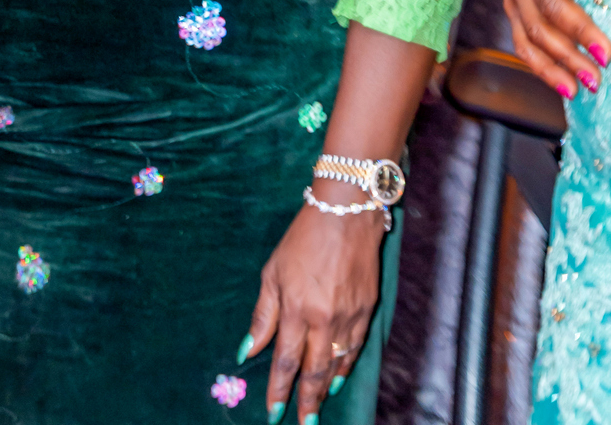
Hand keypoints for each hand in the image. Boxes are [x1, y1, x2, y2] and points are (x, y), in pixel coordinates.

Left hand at [243, 200, 381, 420]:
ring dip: (326, 389)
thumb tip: (247, 350)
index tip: (272, 412)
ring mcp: (349, 317)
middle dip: (306, 400)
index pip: (285, 360)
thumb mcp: (273, 271)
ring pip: (337, 365)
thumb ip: (263, 314)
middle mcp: (324, 319)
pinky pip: (355, 349)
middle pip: (314, 371)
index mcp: (296, 308)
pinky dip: (346, 367)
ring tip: (316, 407)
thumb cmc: (303, 238)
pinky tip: (338, 377)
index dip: (278, 389)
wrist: (345, 212)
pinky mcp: (367, 310)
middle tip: (301, 423)